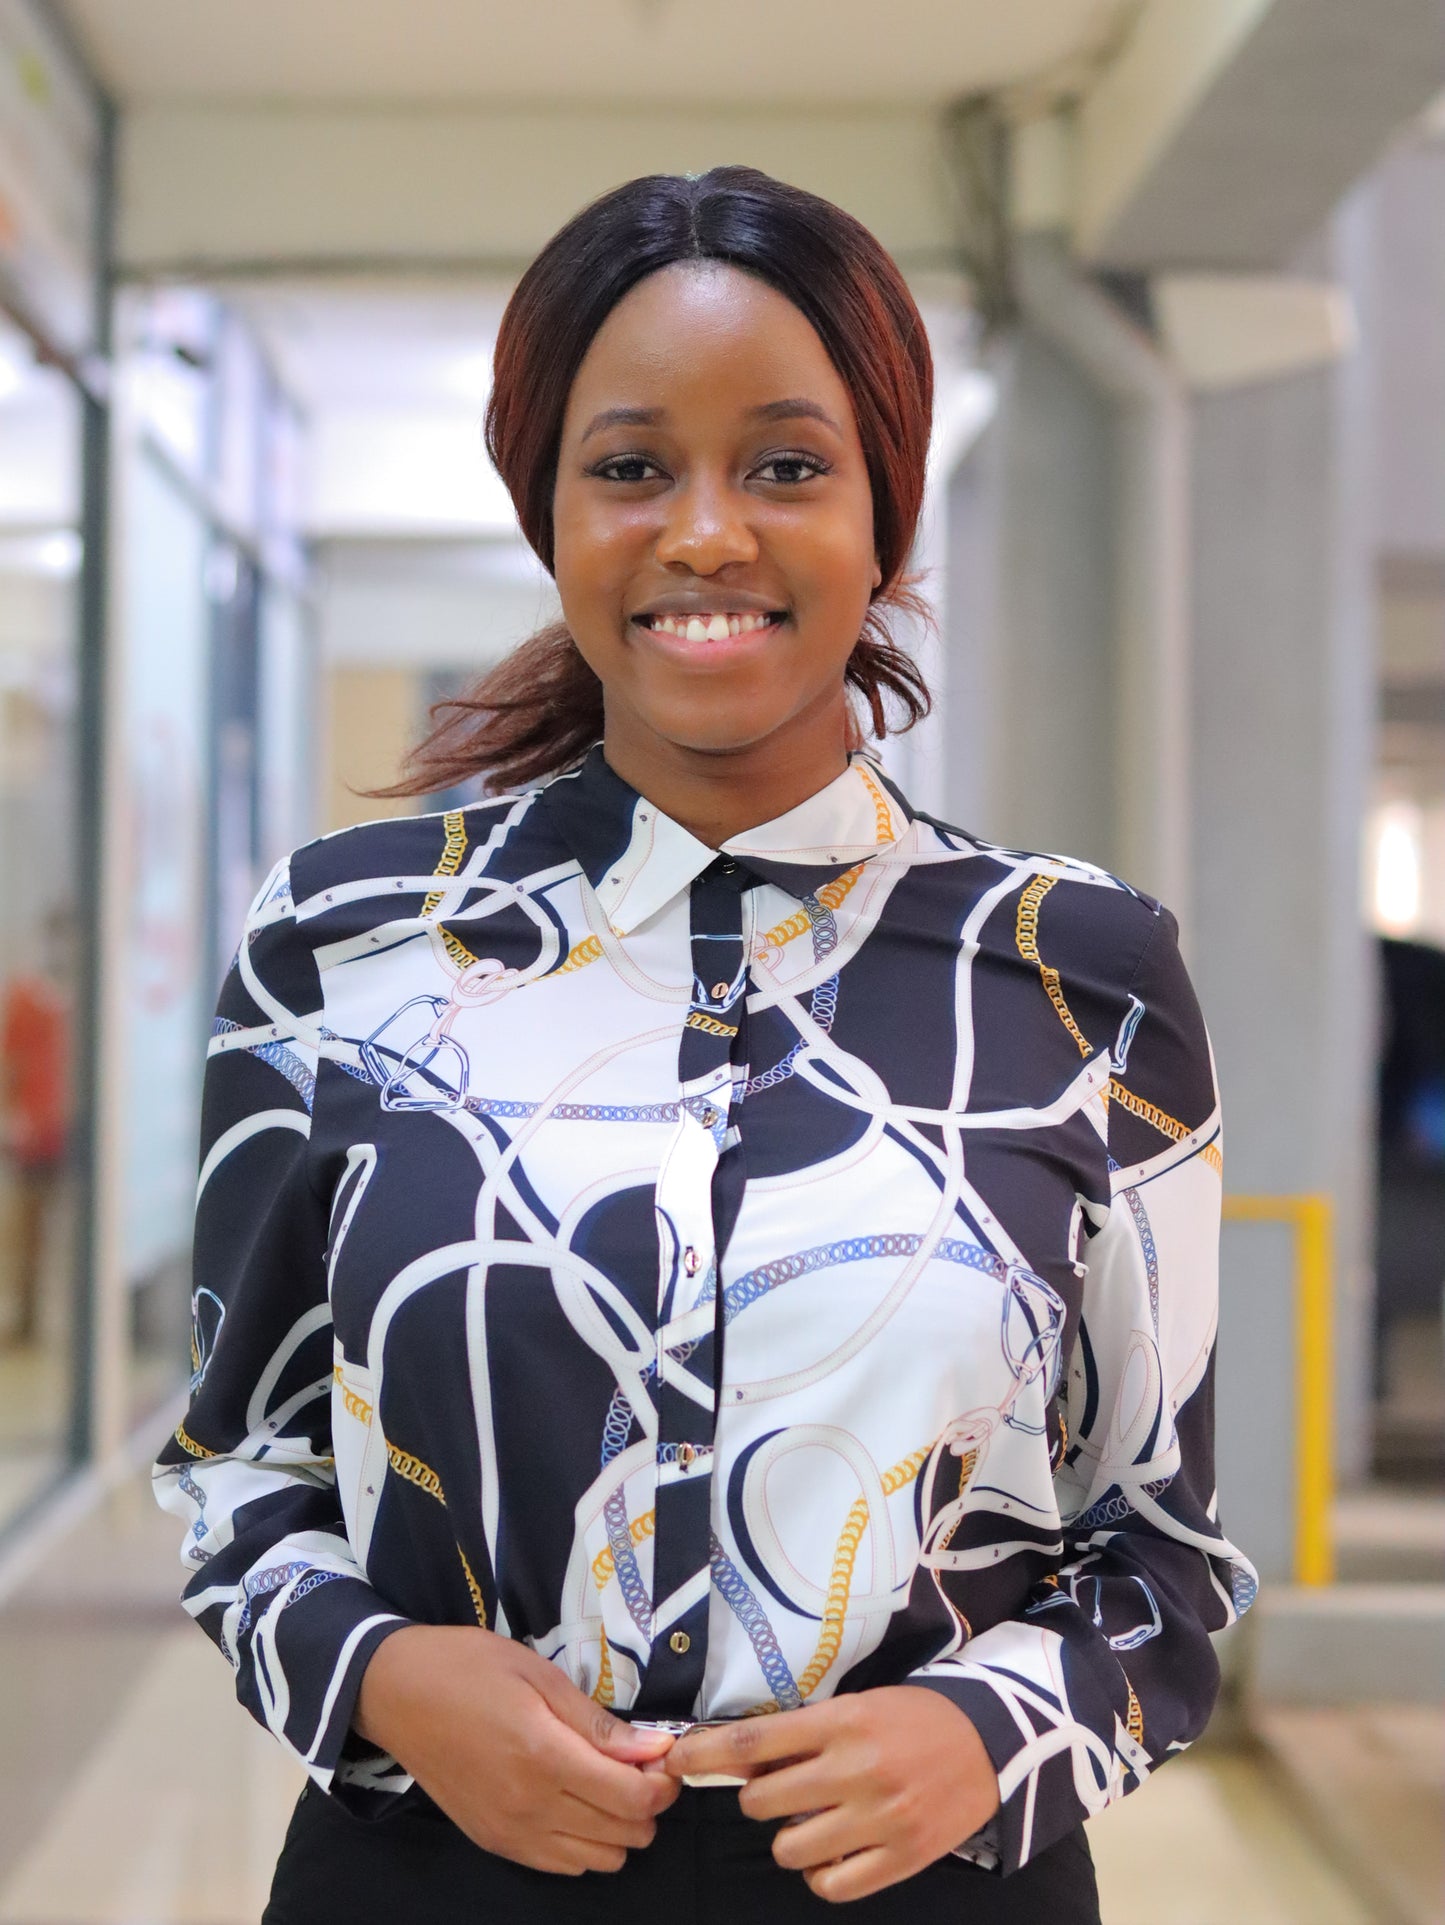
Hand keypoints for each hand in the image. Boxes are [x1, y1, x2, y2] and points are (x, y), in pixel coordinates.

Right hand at [355, 1625, 679, 1874]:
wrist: (396, 1694)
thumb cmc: (468, 1668)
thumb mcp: (538, 1675)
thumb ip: (595, 1721)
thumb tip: (653, 1749)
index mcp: (544, 1757)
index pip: (631, 1798)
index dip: (663, 1783)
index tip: (665, 1757)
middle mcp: (529, 1807)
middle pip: (623, 1834)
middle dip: (648, 1803)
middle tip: (641, 1765)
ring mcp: (509, 1832)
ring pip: (597, 1860)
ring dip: (618, 1827)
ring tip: (609, 1784)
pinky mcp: (493, 1842)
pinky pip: (560, 1866)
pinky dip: (584, 1844)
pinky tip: (577, 1805)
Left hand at [665, 1687, 998, 1902]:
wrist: (989, 1742)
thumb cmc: (912, 1718)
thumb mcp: (856, 1705)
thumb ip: (804, 1732)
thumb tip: (737, 1757)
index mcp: (842, 1723)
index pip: (754, 1742)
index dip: (705, 1754)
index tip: (676, 1761)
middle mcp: (856, 1770)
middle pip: (762, 1800)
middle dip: (758, 1798)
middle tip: (779, 1790)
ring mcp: (879, 1818)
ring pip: (789, 1848)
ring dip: (789, 1836)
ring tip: (812, 1819)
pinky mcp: (902, 1858)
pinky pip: (831, 1884)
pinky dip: (821, 1872)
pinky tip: (833, 1851)